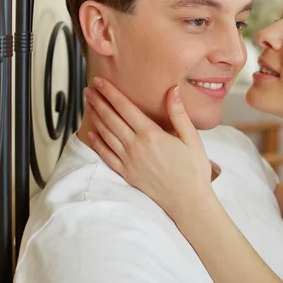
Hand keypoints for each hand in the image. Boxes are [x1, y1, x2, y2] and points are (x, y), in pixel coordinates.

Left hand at [84, 77, 212, 217]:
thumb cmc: (193, 169)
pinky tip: (91, 134)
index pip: (126, 108)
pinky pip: (106, 155)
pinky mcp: (127, 173)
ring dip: (96, 118)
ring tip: (88, 105)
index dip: (111, 93)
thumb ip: (179, 114)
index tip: (101, 82)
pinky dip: (97, 143)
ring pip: (106, 134)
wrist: (188, 201)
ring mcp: (129, 161)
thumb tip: (172, 90)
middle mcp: (136, 146)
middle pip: (112, 118)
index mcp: (151, 135)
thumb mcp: (192, 138)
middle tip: (90, 89)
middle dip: (99, 101)